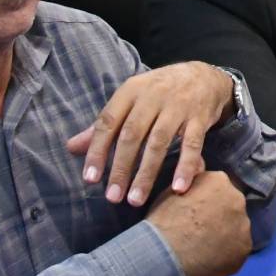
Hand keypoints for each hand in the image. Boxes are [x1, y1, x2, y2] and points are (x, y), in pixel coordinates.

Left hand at [66, 62, 232, 206]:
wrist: (204, 76)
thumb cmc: (159, 92)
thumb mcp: (130, 100)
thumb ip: (105, 125)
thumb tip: (71, 148)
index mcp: (130, 91)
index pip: (108, 122)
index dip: (98, 150)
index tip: (90, 179)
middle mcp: (153, 96)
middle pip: (132, 135)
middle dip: (121, 168)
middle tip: (112, 197)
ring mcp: (178, 106)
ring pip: (159, 142)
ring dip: (146, 173)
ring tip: (135, 200)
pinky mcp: (200, 118)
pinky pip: (192, 144)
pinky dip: (185, 166)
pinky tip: (178, 187)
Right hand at [147, 171, 251, 275]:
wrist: (164, 253)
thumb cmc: (163, 221)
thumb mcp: (174, 190)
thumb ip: (192, 182)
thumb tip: (198, 175)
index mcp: (219, 180)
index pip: (220, 189)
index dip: (209, 203)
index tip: (199, 213)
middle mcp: (237, 198)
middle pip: (232, 207)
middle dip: (221, 217)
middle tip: (202, 231)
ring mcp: (243, 223)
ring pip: (237, 228)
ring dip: (226, 235)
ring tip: (205, 247)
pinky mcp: (245, 247)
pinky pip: (238, 249)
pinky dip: (228, 254)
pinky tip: (212, 259)